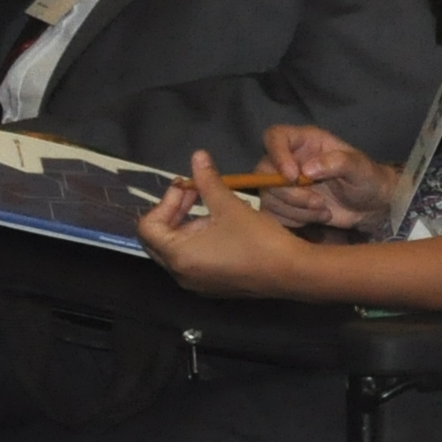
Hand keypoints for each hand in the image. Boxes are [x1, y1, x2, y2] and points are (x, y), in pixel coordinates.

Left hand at [137, 156, 312, 298]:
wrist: (293, 271)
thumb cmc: (259, 239)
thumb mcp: (231, 206)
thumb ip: (208, 181)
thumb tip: (197, 156)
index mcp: (178, 255)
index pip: (148, 226)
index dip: (165, 201)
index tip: (188, 188)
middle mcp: (180, 273)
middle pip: (158, 239)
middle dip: (172, 213)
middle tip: (194, 194)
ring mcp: (195, 283)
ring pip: (175, 250)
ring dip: (186, 226)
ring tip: (212, 209)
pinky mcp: (211, 285)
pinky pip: (191, 261)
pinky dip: (197, 241)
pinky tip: (221, 229)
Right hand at [248, 125, 394, 229]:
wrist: (371, 206)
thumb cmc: (367, 178)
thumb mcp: (359, 167)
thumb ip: (337, 162)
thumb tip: (307, 169)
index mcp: (305, 141)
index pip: (275, 136)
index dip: (277, 154)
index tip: (294, 176)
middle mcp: (289, 159)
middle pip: (264, 172)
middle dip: (290, 192)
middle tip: (318, 202)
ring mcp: (283, 183)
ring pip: (268, 196)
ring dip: (296, 209)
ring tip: (324, 211)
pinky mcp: (283, 205)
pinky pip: (272, 214)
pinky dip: (293, 220)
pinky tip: (316, 217)